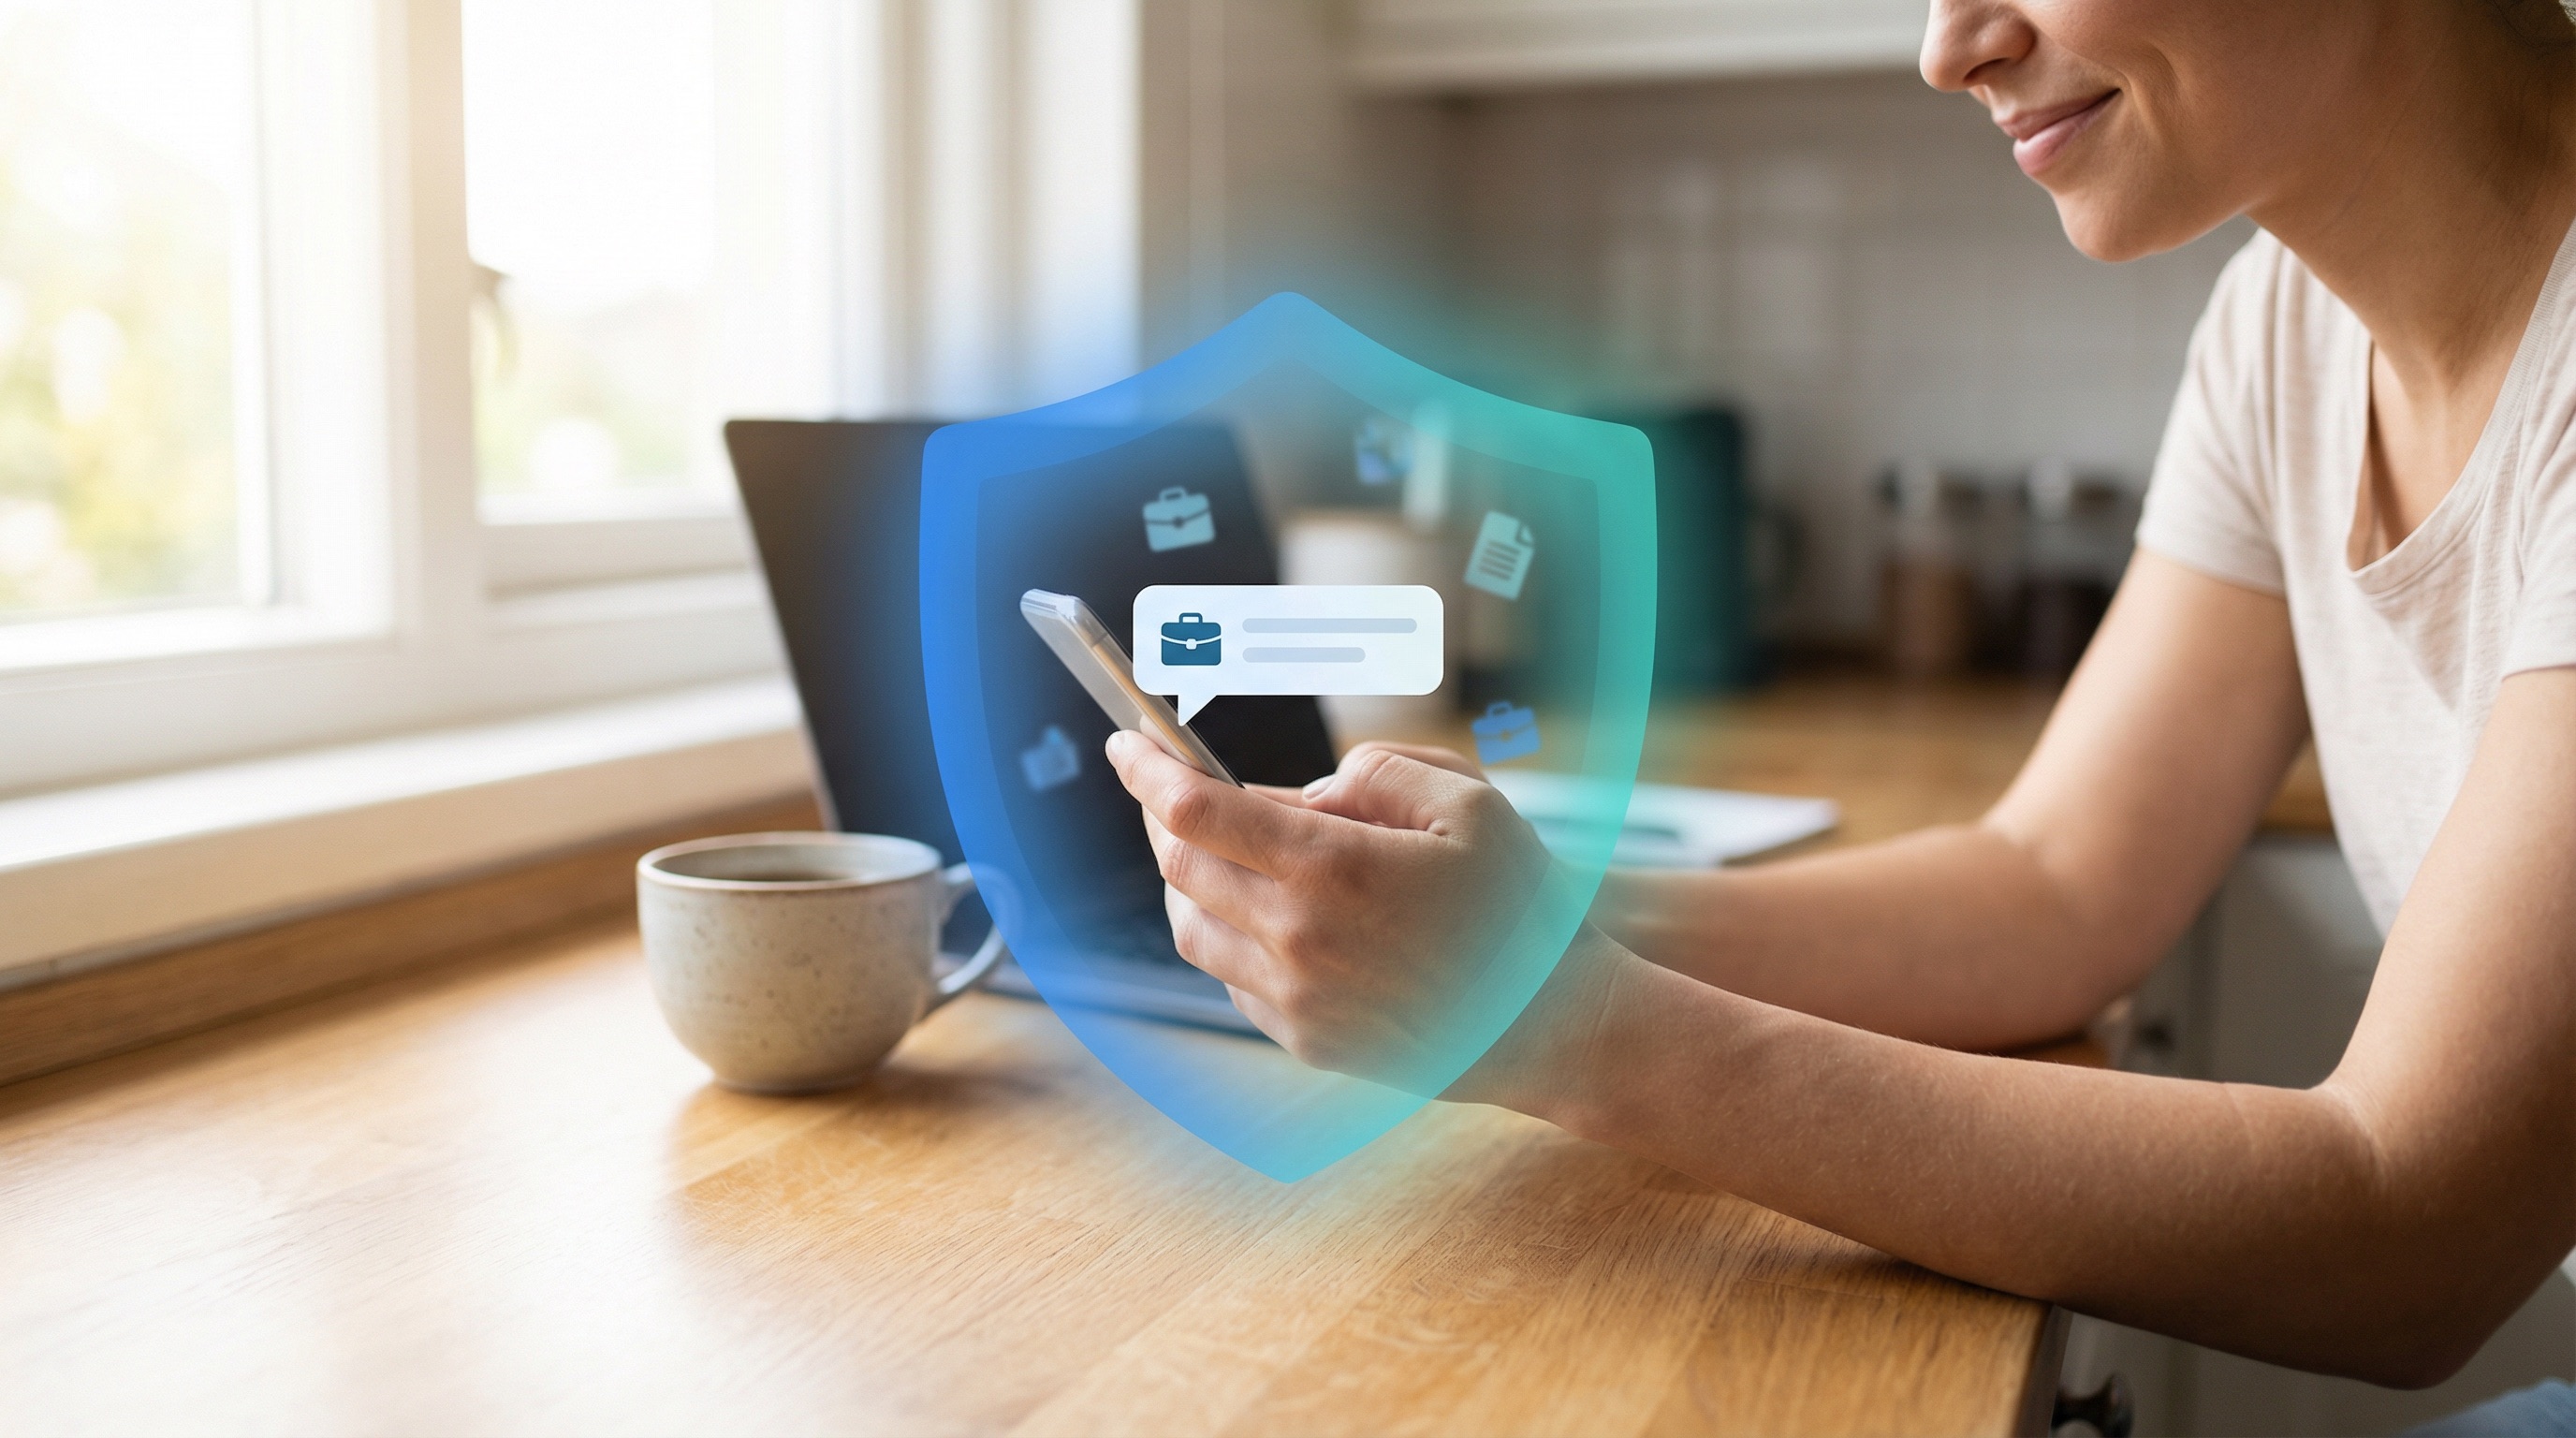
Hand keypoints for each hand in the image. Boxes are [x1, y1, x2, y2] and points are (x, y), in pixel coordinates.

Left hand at [1105, 730, 1617, 1101]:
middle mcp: (1299, 939)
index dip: (1146, 769)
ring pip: (1191, 928)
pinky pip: (1230, 979)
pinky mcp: (1307, 1041)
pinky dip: (1226, 935)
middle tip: (1168, 786)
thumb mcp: (1472, 804)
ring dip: (1185, 879)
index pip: (1195, 811)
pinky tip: (1264, 913)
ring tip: (1214, 848)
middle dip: (1160, 816)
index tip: (1125, 741)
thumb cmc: (1524, 908)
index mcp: (1333, 869)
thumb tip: (1305, 795)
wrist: (1559, 1027)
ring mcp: (1297, 999)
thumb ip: (1377, 774)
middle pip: (1179, 866)